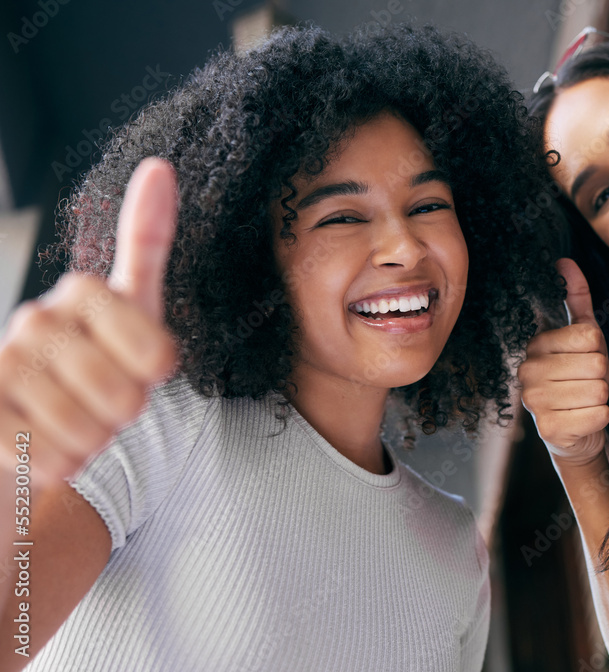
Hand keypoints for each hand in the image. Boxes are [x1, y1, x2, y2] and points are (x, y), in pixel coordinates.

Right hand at [0, 158, 178, 486]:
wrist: (27, 422)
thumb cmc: (92, 363)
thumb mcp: (133, 307)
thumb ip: (146, 243)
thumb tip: (158, 167)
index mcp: (82, 294)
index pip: (157, 350)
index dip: (157, 374)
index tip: (148, 369)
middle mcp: (35, 320)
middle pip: (125, 396)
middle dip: (125, 414)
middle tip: (106, 403)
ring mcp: (2, 365)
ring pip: (87, 432)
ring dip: (93, 443)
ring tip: (76, 424)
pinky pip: (45, 457)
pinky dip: (58, 464)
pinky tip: (45, 444)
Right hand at [518, 258, 608, 465]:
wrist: (575, 433)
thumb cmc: (580, 380)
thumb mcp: (583, 338)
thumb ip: (576, 300)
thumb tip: (565, 262)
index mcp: (536, 345)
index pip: (590, 336)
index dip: (598, 351)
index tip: (583, 362)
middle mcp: (528, 371)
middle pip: (597, 364)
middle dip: (602, 377)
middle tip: (586, 385)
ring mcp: (534, 402)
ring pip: (599, 390)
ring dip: (600, 399)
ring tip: (583, 402)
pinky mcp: (548, 429)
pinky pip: (598, 415)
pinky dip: (599, 418)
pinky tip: (582, 419)